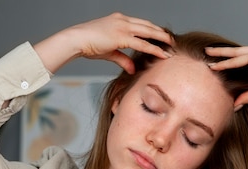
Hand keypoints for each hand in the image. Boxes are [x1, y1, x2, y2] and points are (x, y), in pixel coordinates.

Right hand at [34, 13, 172, 73]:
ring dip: (161, 38)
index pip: (140, 24)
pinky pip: (142, 43)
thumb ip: (123, 59)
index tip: (161, 36)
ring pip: (148, 32)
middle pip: (147, 25)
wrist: (76, 40)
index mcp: (118, 20)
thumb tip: (133, 70)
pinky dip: (154, 48)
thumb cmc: (88, 45)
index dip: (152, 30)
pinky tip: (162, 53)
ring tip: (172, 45)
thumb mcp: (109, 52)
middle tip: (172, 40)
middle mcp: (122, 20)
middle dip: (161, 33)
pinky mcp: (121, 36)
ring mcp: (122, 26)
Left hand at [206, 46, 247, 120]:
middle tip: (210, 50)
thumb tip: (236, 103)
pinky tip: (216, 66)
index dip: (235, 60)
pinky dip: (227, 63)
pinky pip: (239, 60)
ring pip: (237, 52)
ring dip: (222, 53)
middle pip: (241, 50)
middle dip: (224, 51)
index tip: (224, 63)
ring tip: (208, 53)